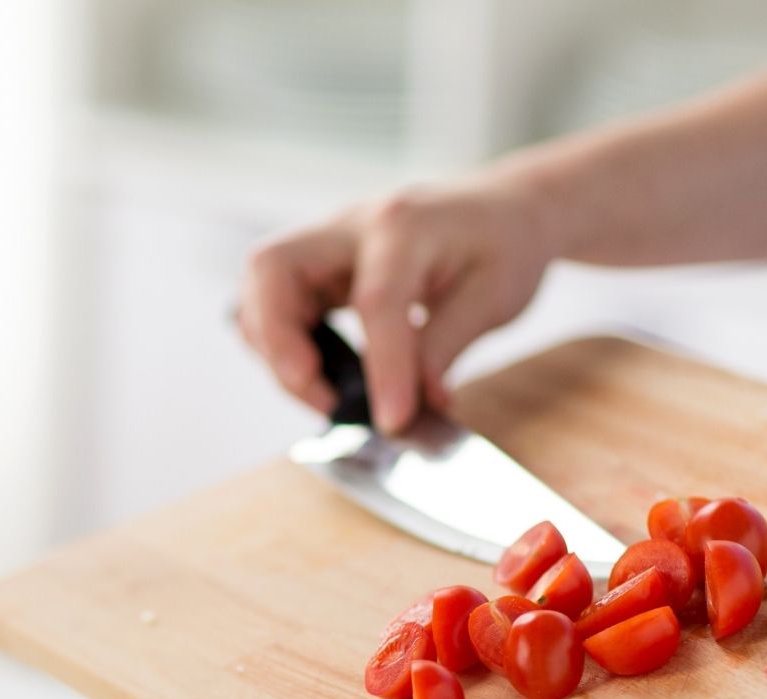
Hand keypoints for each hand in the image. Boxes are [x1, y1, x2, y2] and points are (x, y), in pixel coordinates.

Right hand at [237, 175, 553, 433]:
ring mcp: (330, 241)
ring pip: (263, 285)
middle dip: (278, 342)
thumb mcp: (493, 298)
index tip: (391, 420)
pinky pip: (276, 299)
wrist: (502, 209)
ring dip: (275, 348)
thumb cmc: (503, 244)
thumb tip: (418, 404)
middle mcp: (354, 224)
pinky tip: (320, 373)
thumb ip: (446, 347)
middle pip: (274, 269)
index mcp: (405, 227)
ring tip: (325, 396)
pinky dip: (282, 341)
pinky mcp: (322, 264)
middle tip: (321, 399)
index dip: (380, 367)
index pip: (376, 300)